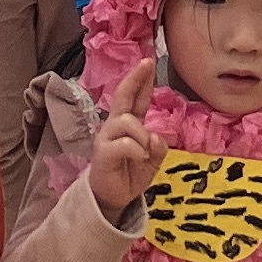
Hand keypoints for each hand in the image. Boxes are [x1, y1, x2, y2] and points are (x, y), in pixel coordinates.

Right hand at [84, 61, 157, 221]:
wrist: (111, 199)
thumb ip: (158, 148)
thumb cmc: (130, 175)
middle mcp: (115, 126)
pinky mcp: (103, 152)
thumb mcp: (152, 162)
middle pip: (123, 96)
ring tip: (145, 153)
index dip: (141, 80)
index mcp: (128, 125)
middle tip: (146, 63)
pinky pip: (124, 143)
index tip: (148, 62)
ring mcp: (107, 138)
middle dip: (135, 79)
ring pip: (127, 121)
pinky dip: (137, 150)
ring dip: (142, 135)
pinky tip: (140, 158)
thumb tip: (158, 137)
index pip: (136, 98)